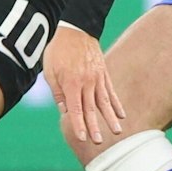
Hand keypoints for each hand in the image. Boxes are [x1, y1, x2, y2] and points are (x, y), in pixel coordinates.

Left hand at [42, 24, 125, 144]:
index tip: (82, 138)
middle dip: (95, 126)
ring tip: (117, 131)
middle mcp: (87, 82)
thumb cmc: (58, 50)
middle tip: (99, 141)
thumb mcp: (50, 71)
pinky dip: (116, 104)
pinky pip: (111, 91)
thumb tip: (64, 111)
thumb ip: (57, 92)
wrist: (75, 29)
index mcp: (71, 83)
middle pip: (91, 109)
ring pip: (105, 102)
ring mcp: (97, 78)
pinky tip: (121, 115)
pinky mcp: (104, 73)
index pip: (75, 109)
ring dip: (110, 118)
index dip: (79, 125)